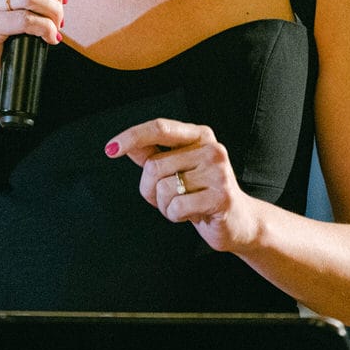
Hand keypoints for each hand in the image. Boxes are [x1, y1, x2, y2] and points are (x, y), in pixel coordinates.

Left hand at [105, 118, 258, 252]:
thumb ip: (152, 155)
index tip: (110, 149)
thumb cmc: (202, 194)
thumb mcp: (176, 170)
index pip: (159, 128)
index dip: (132, 136)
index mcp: (199, 135)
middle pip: (154, 166)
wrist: (239, 222)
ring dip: (164, 205)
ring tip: (185, 206)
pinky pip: (176, 206)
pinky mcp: (221, 196)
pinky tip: (192, 215)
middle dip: (149, 189)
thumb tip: (125, 145)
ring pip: (163, 188)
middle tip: (167, 199)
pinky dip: (175, 215)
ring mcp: (219, 172)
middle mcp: (211, 148)